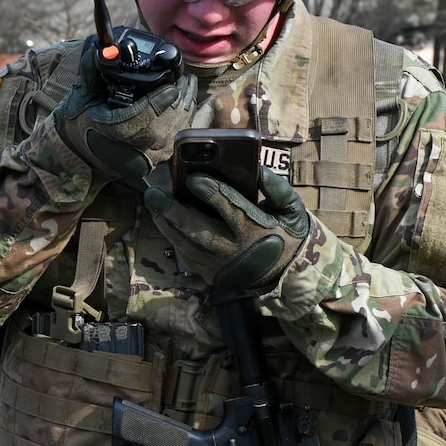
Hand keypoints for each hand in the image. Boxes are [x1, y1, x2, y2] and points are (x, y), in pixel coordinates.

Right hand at [51, 38, 197, 180]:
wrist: (77, 157)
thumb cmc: (79, 126)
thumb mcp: (83, 97)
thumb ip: (92, 70)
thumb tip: (97, 46)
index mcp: (117, 128)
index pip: (154, 109)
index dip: (168, 93)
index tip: (176, 81)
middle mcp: (136, 145)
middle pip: (172, 117)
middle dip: (182, 96)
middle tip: (186, 79)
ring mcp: (148, 156)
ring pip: (177, 128)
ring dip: (185, 107)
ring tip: (187, 89)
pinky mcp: (154, 160)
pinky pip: (175, 138)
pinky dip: (181, 121)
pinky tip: (181, 108)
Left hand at [145, 168, 311, 290]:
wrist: (285, 273)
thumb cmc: (285, 233)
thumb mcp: (291, 211)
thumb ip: (279, 191)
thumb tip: (261, 172)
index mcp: (257, 230)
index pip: (231, 209)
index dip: (211, 192)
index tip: (193, 178)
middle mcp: (235, 250)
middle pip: (199, 229)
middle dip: (174, 210)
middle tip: (154, 194)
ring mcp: (219, 265)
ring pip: (186, 244)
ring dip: (167, 224)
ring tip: (153, 204)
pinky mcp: (210, 274)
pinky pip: (186, 255)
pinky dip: (173, 238)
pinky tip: (163, 221)